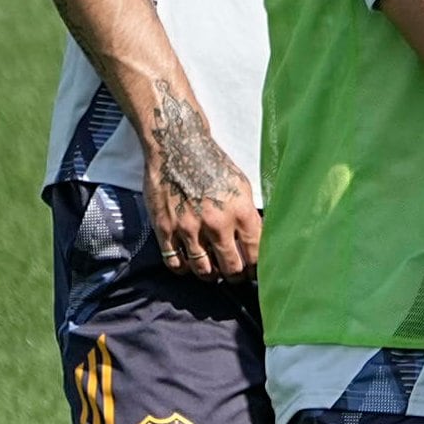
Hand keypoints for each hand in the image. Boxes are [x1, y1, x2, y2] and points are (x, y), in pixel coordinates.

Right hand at [139, 84, 261, 279]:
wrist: (177, 147)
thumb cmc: (213, 164)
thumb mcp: (242, 186)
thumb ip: (249, 215)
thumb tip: (258, 241)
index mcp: (241, 211)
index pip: (255, 254)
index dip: (257, 269)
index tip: (256, 273)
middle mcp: (216, 223)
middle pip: (231, 267)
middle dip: (236, 276)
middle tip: (236, 276)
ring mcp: (188, 227)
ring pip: (203, 269)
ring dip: (211, 275)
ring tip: (215, 273)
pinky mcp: (165, 228)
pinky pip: (174, 262)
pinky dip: (184, 269)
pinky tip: (189, 265)